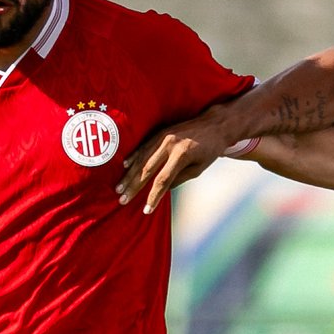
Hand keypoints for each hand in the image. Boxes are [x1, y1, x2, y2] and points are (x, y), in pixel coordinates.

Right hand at [116, 111, 233, 213]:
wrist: (215, 124)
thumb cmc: (210, 150)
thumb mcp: (199, 168)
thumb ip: (179, 178)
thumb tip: (161, 189)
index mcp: (181, 155)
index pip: (163, 180)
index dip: (153, 196)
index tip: (146, 210)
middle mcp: (169, 144)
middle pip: (147, 170)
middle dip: (134, 187)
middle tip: (122, 200)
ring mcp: (163, 136)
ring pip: (142, 158)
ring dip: (129, 174)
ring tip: (119, 188)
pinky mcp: (160, 131)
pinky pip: (143, 146)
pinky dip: (134, 156)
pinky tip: (125, 165)